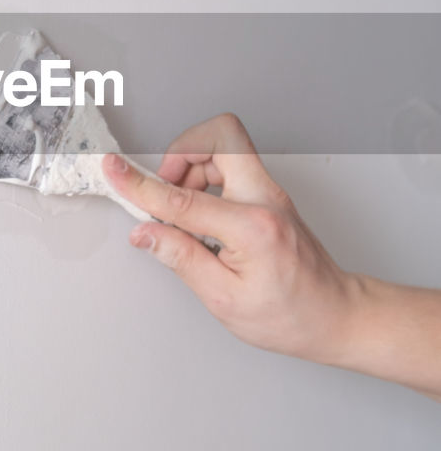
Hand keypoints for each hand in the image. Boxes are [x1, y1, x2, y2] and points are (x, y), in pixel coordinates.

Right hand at [103, 113, 354, 364]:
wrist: (337, 315)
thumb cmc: (291, 315)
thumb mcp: (225, 299)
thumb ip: (181, 258)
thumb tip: (146, 232)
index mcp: (253, 227)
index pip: (183, 197)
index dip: (141, 184)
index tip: (114, 170)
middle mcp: (265, 199)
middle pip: (220, 135)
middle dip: (181, 152)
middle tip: (164, 188)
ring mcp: (270, 193)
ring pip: (224, 147)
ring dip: (191, 170)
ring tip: (180, 214)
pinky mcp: (268, 196)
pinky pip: (231, 167)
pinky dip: (204, 181)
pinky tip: (198, 218)